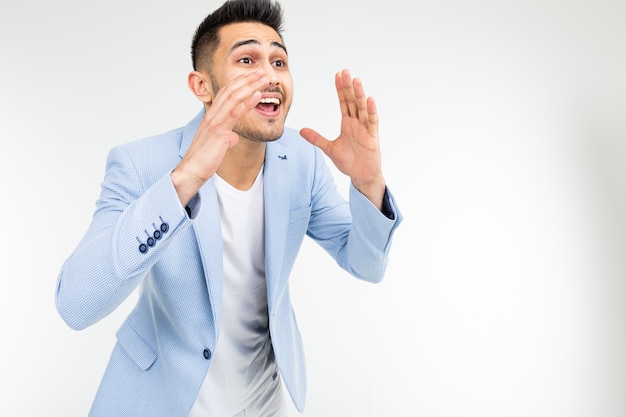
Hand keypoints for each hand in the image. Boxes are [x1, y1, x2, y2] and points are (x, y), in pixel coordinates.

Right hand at [172, 70, 268, 205]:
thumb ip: (225, 138)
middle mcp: (212, 115)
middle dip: (247, 79)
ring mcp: (215, 121)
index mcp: (212, 116)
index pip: (226, 93)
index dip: (239, 82)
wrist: (192, 170)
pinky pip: (235, 113)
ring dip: (250, 85)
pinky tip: (258, 95)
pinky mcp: (219, 131)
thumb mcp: (217, 146)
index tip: (252, 75)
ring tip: (264, 78)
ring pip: (234, 97)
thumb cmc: (203, 160)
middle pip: (230, 90)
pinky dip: (247, 102)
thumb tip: (232, 137)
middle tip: (262, 71)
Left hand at [300, 69, 385, 208]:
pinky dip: (371, 111)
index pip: (344, 102)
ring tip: (356, 80)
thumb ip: (316, 138)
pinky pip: (372, 122)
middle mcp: (357, 123)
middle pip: (352, 101)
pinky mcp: (372, 137)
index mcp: (347, 123)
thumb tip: (301, 130)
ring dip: (359, 94)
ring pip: (362, 108)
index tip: (337, 75)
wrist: (362, 176)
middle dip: (348, 86)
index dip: (340, 89)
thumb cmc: (349, 162)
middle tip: (345, 71)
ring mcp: (365, 129)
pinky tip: (370, 100)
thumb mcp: (329, 149)